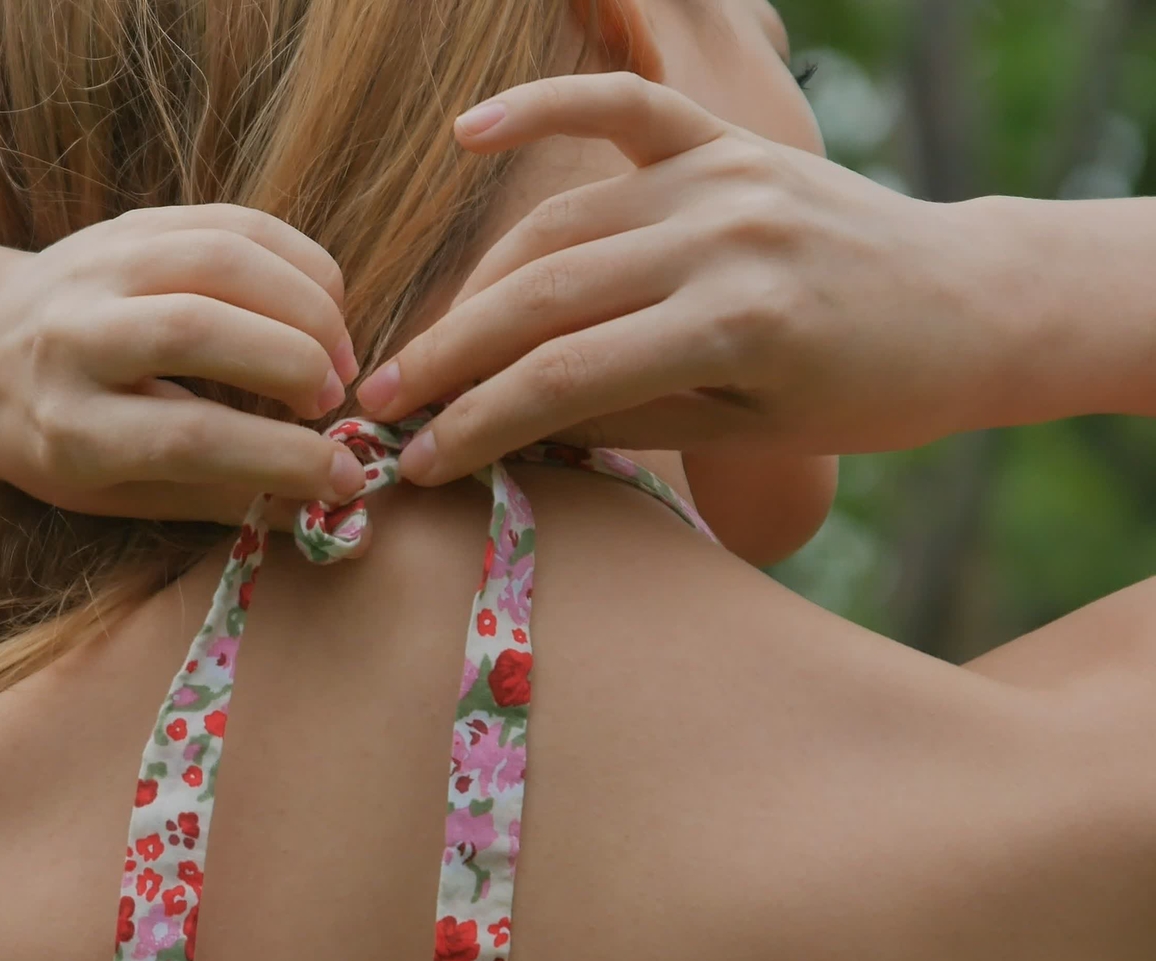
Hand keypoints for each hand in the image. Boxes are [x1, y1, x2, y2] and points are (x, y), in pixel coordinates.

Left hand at [0, 203, 368, 520]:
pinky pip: (231, 221)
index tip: (342, 476)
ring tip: (338, 355)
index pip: (187, 436)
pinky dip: (295, 259)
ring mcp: (97, 267)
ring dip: (305, 303)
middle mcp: (72, 338)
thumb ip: (221, 500)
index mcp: (67, 428)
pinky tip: (322, 304)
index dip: (279, 455)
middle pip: (198, 330)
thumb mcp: (118, 494)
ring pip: (221, 259)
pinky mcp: (129, 223)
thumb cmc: (62, 444)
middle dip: (294, 363)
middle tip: (334, 400)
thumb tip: (329, 516)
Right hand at [357, 72, 1016, 484]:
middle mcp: (722, 236)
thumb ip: (628, 418)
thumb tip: (508, 428)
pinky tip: (468, 134)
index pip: (565, 378)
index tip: (415, 462)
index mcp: (737, 326)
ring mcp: (722, 175)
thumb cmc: (868, 393)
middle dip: (449, 358)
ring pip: (558, 224)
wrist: (970, 303)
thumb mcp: (752, 434)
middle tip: (379, 405)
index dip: (477, 424)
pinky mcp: (727, 139)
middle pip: (543, 297)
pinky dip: (544, 107)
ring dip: (476, 287)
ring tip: (422, 343)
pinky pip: (623, 107)